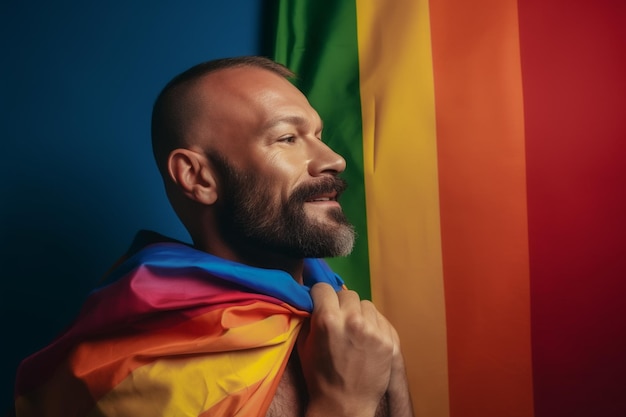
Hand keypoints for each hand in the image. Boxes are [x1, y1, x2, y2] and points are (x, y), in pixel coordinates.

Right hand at [298, 283, 396, 416]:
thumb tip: (312, 298)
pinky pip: (380, 319)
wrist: (344, 403)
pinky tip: (366, 339)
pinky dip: (373, 325)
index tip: (320, 301)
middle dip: (340, 304)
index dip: (320, 295)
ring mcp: (373, 330)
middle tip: (338, 319)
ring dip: (358, 313)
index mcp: (327, 319)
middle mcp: (352, 320)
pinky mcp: (389, 340)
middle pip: (347, 294)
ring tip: (353, 332)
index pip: (324, 287)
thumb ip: (309, 317)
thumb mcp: (304, 344)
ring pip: (366, 304)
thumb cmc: (320, 376)